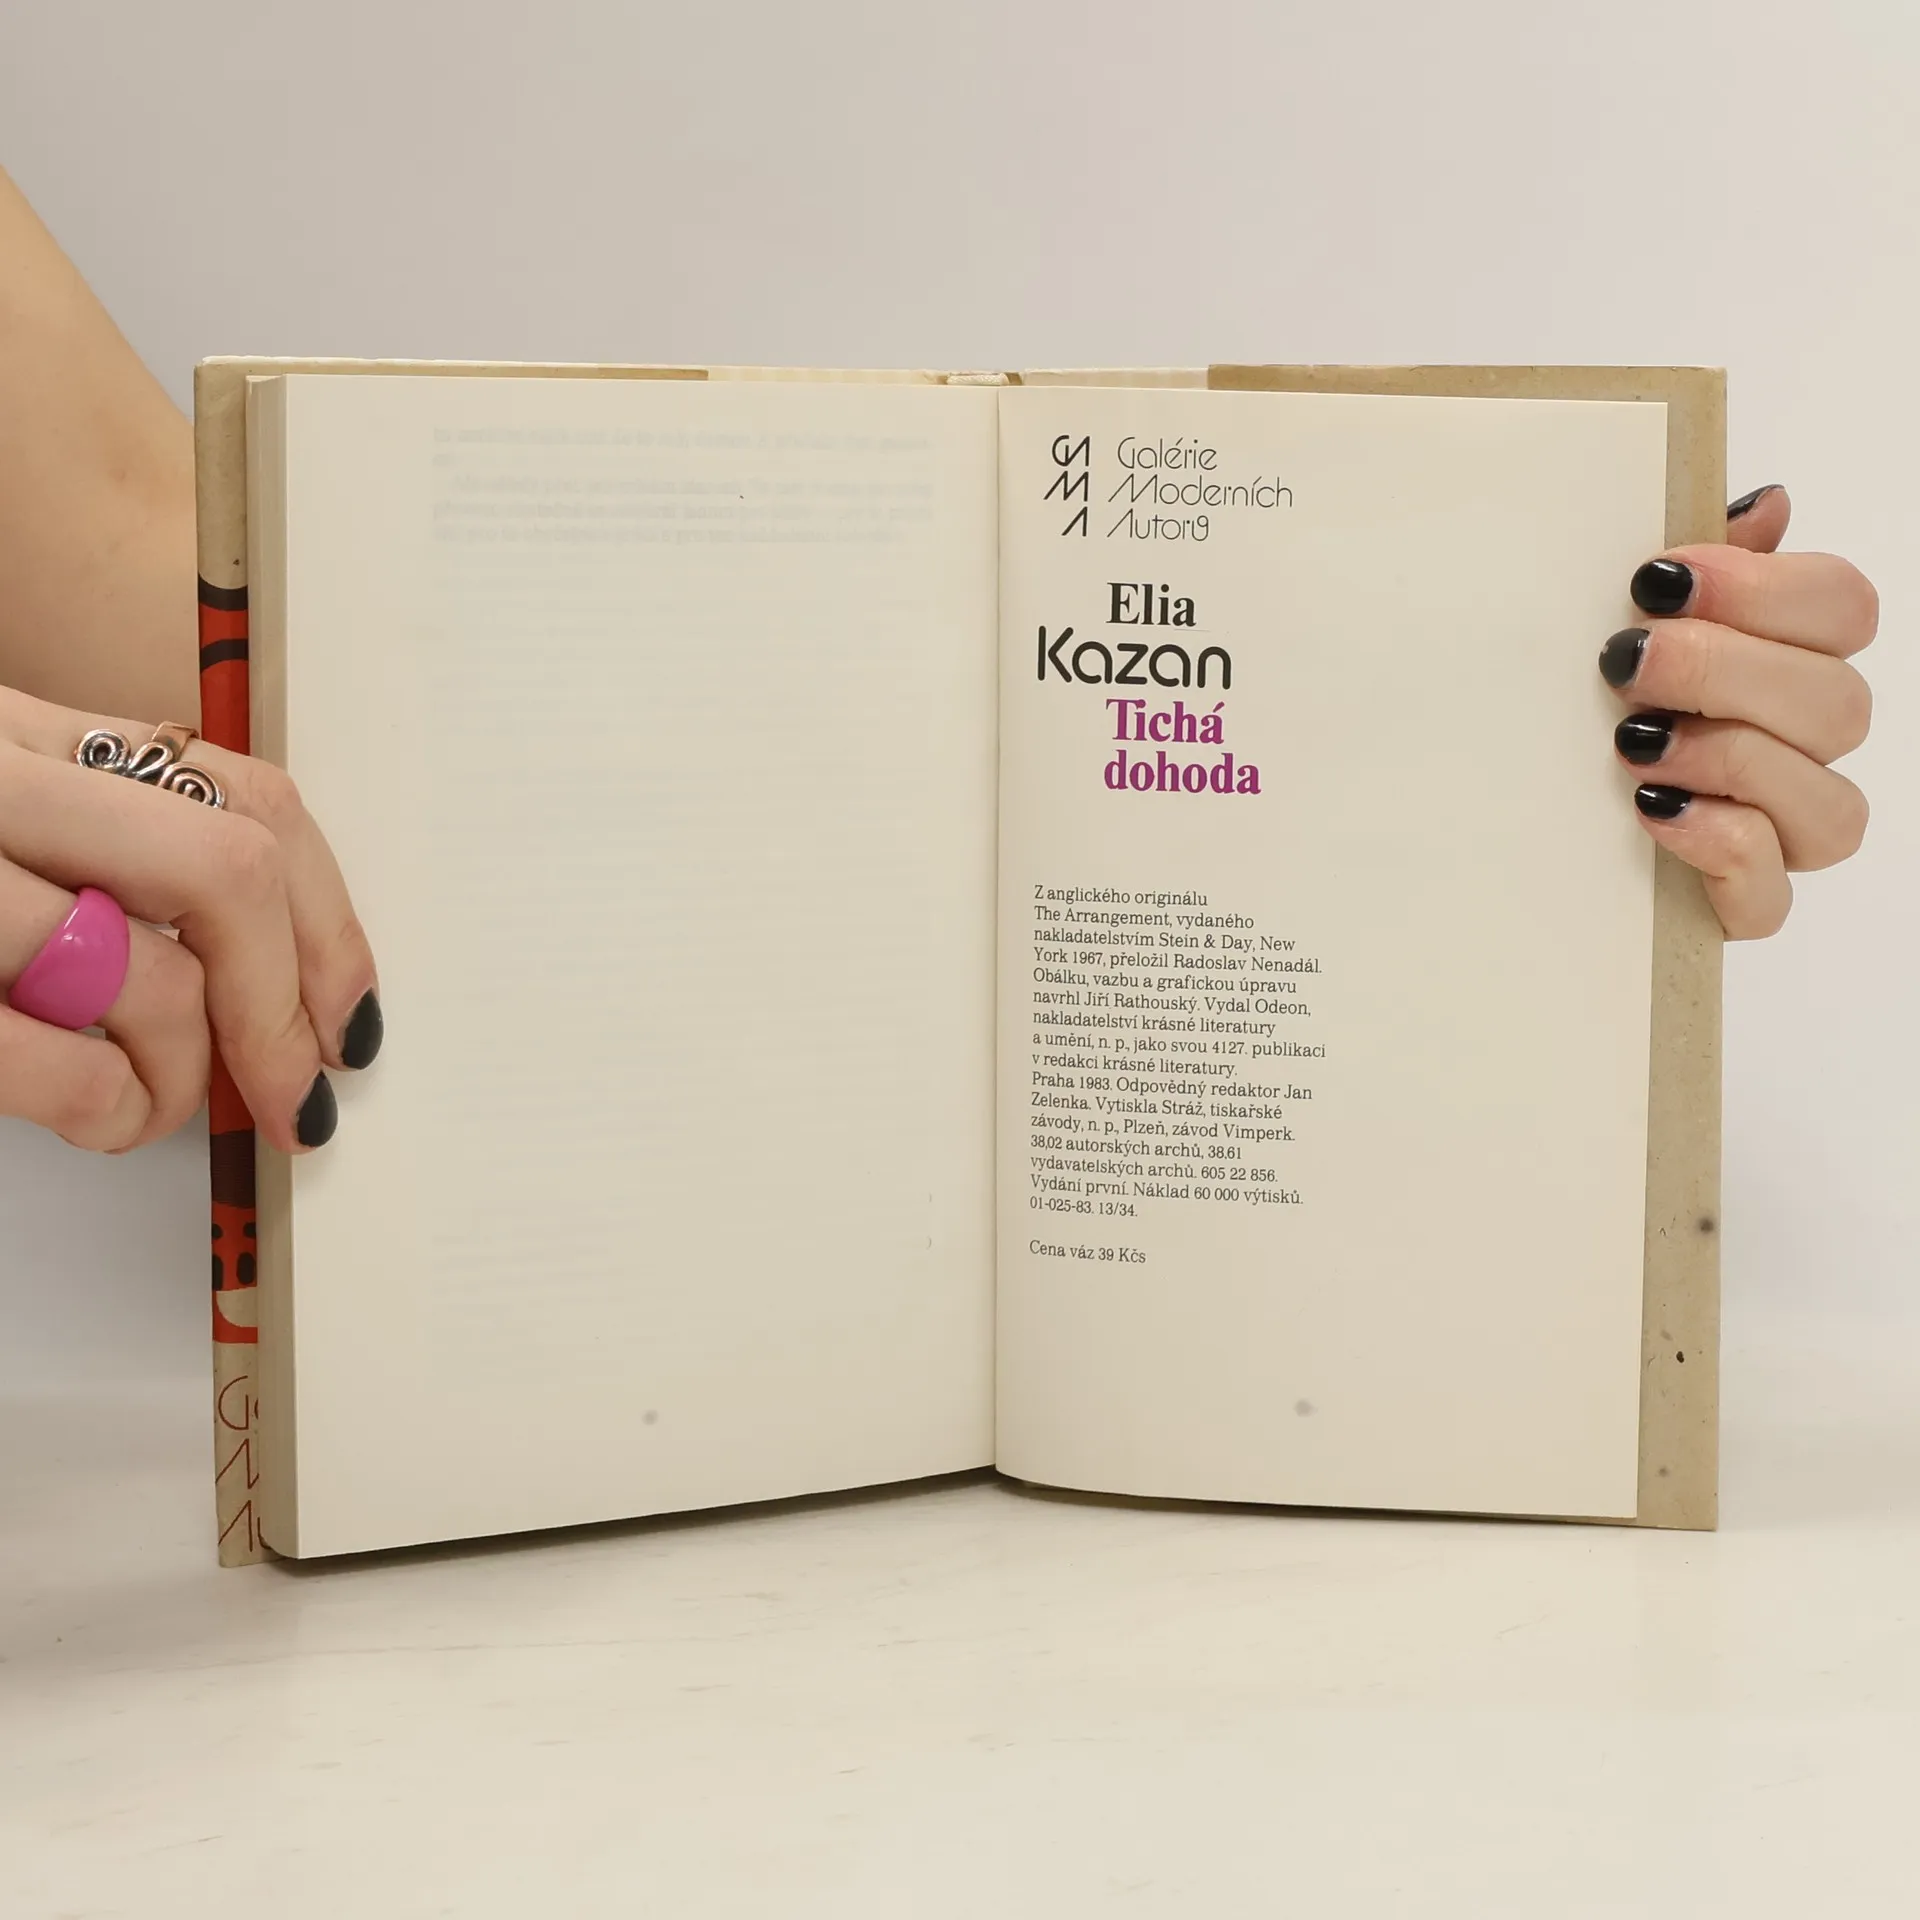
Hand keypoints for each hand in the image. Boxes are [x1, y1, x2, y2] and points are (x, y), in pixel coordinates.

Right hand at [0, 687, 377, 1152]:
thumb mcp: (7, 819)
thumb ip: (110, 850)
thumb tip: (274, 977)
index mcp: (25, 736)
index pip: (244, 799)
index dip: (328, 921)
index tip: (352, 1012)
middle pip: (229, 876)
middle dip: (285, 1007)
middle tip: (302, 1092)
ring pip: (158, 979)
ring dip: (189, 1075)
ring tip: (158, 1104)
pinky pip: (72, 1067)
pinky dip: (115, 1111)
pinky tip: (101, 1117)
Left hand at [1599, 485, 1875, 938]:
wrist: (1500, 820)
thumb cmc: (1574, 707)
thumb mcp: (1621, 627)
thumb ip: (1699, 569)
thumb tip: (1770, 505)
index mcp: (1787, 661)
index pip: (1844, 608)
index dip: (1764, 588)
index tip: (1658, 581)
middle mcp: (1802, 748)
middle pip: (1839, 702)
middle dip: (1726, 671)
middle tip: (1626, 661)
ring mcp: (1781, 832)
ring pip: (1828, 802)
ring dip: (1728, 759)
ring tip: (1632, 743)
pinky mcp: (1741, 903)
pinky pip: (1772, 889)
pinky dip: (1719, 843)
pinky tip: (1651, 807)